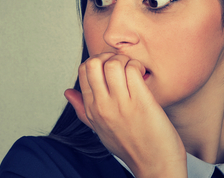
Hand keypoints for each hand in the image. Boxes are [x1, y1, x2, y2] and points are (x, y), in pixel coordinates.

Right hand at [65, 53, 186, 177]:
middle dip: (108, 56)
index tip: (110, 67)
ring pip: (113, 63)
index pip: (83, 71)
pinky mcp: (140, 102)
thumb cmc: (131, 147)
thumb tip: (68, 92)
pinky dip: (137, 66)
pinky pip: (133, 69)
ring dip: (125, 60)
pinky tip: (143, 76)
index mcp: (92, 110)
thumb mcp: (100, 129)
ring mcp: (121, 104)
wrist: (155, 166)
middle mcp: (102, 106)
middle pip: (94, 63)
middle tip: (121, 64)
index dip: (97, 62)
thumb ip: (83, 109)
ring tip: (133, 70)